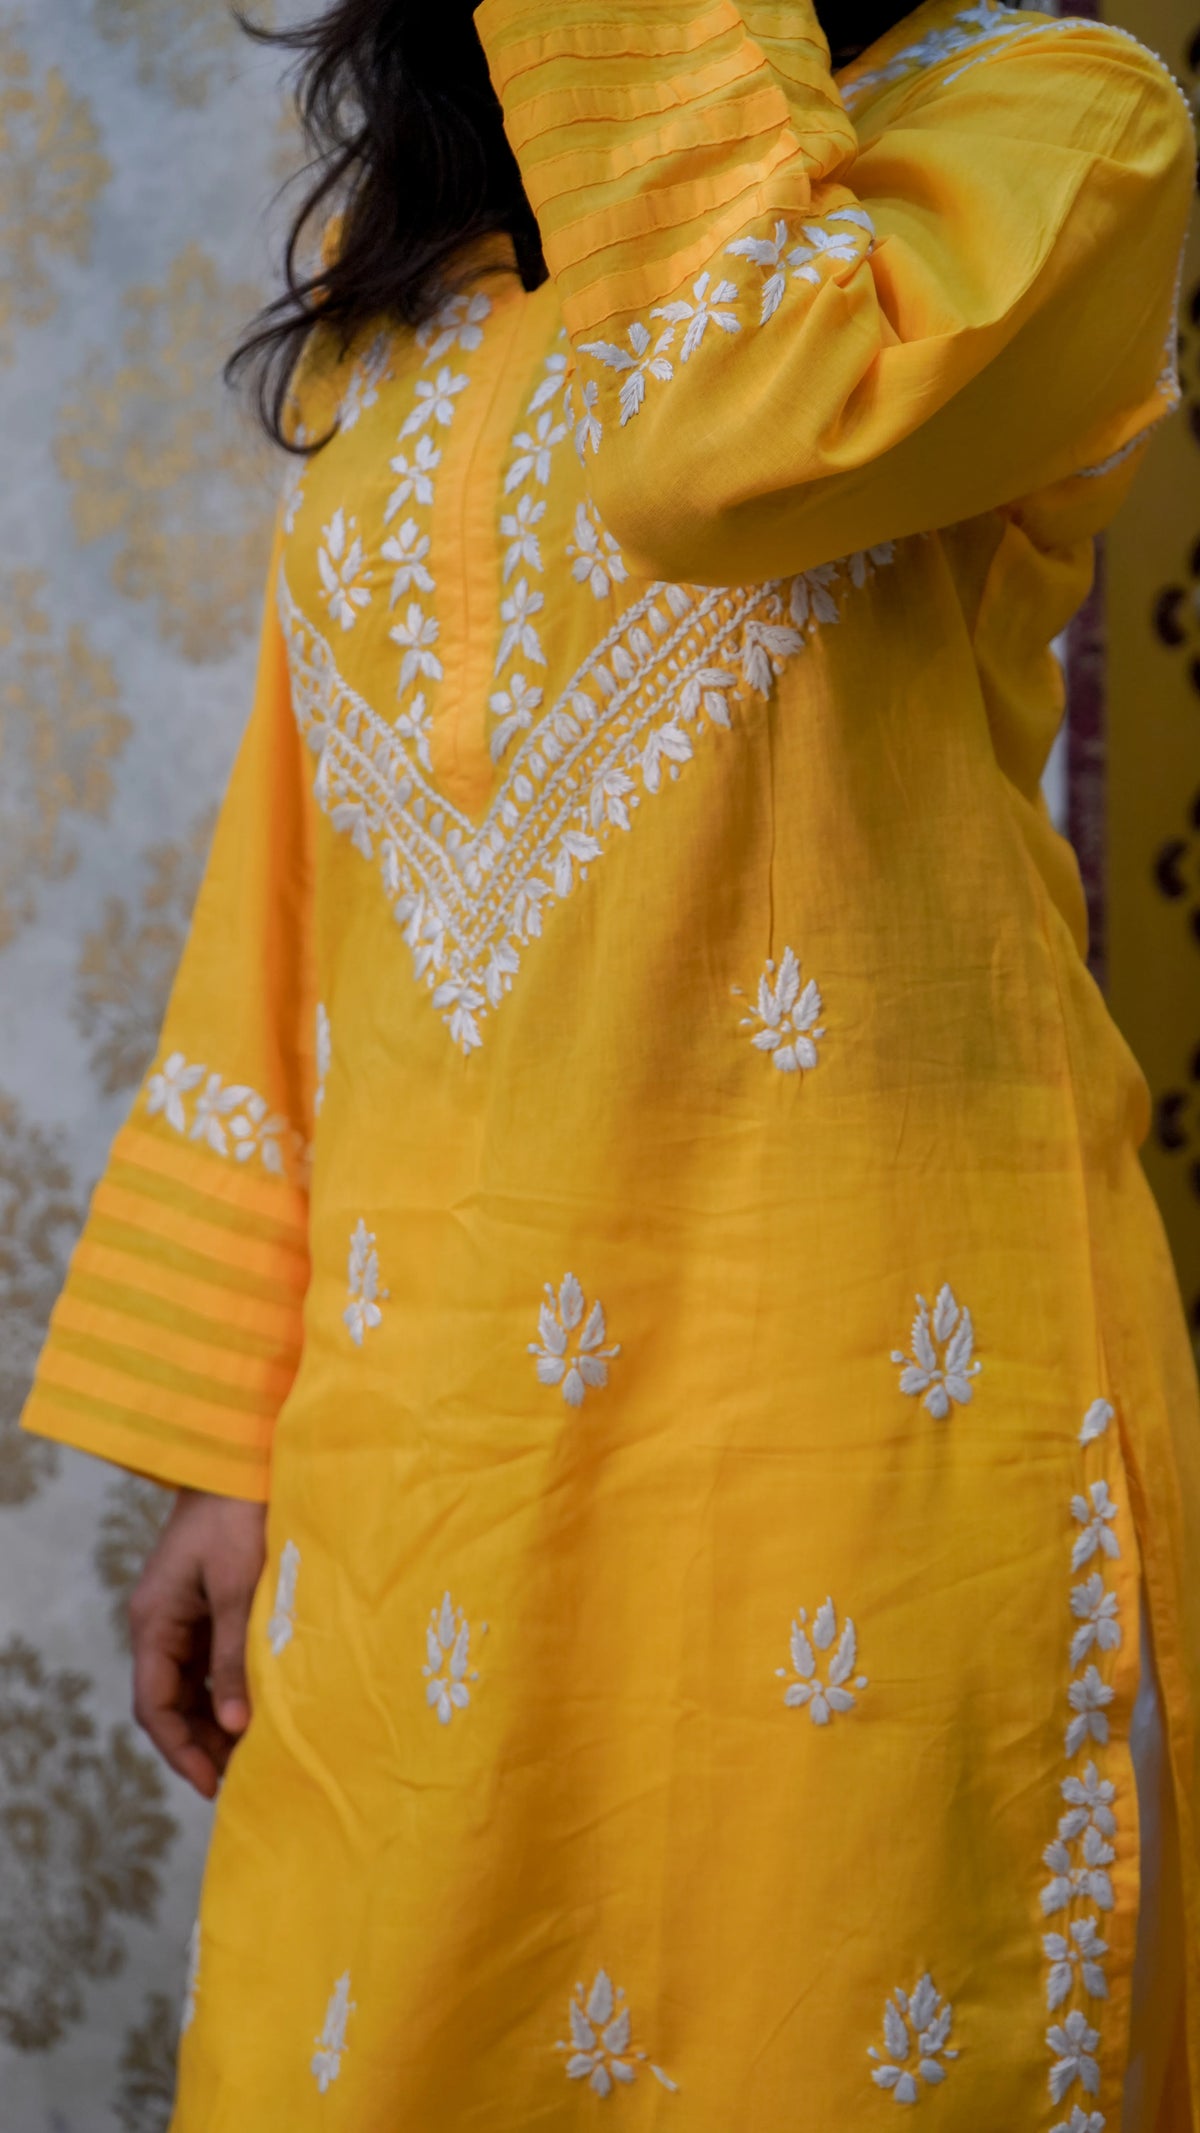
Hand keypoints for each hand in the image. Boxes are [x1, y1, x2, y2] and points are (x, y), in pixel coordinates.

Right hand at [129, 1487, 267, 1799]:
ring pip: (191, 1687)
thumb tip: (231, 1726)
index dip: (179, 1749)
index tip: (210, 1783)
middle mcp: (161, 1625)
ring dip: (214, 1721)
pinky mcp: (207, 1607)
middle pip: (170, 1703)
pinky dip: (227, 1691)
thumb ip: (231, 1656)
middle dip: (199, 1743)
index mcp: (154, 1622)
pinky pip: (209, 1663)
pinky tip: (256, 1709)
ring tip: (251, 1756)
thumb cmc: (237, 1517)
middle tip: (238, 1779)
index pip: (154, 1705)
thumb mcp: (235, 1588)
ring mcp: (182, 1617)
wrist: (240, 1461)